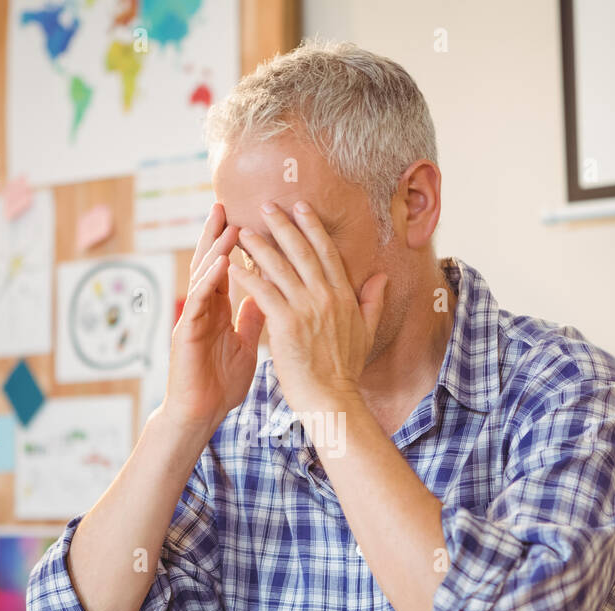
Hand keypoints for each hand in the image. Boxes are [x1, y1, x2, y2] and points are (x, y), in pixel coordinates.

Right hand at [161, 203, 265, 436]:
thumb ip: (251, 319)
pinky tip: (219, 261)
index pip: (225, 268)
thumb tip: (264, 296)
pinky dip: (209, 279)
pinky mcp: (186, 332)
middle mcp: (202, 309)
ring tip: (227, 223)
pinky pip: (198, 301)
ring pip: (202, 276)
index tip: (245, 216)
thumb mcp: (244, 346)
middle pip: (209, 262)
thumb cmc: (220, 385)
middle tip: (225, 203)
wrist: (201, 415)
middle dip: (216, 233)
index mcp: (217, 310)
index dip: (232, 244)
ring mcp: (192, 318)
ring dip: (214, 248)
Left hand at [227, 201, 386, 416]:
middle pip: (301, 252)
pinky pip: (263, 293)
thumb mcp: (366, 332)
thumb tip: (382, 276)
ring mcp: (306, 309)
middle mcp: (326, 297)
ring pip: (279, 268)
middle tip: (265, 206)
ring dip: (259, 246)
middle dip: (282, 226)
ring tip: (242, 231)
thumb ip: (373, 301)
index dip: (312, 227)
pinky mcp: (287, 324)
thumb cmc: (345, 370)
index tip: (300, 206)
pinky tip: (231, 266)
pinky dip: (247, 277)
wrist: (332, 399)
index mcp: (343, 296)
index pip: (327, 252)